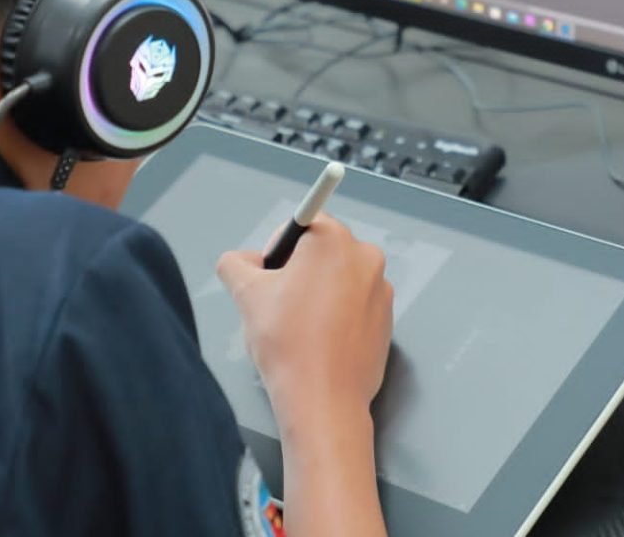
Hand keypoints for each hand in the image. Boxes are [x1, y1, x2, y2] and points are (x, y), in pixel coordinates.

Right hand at [218, 215, 393, 421]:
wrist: (323, 400)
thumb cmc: (286, 341)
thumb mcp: (246, 294)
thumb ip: (235, 264)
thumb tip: (241, 261)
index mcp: (334, 240)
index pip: (302, 223)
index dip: (279, 248)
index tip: (270, 277)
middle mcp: (366, 258)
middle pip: (322, 252)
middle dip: (298, 272)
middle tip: (278, 306)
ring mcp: (382, 291)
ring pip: (339, 280)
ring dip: (317, 294)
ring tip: (298, 328)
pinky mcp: (387, 321)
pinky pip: (356, 305)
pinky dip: (337, 315)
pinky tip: (319, 342)